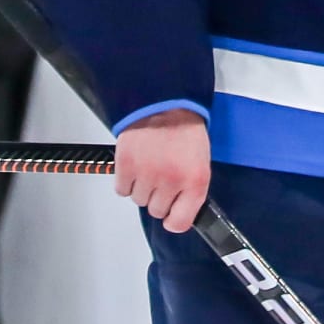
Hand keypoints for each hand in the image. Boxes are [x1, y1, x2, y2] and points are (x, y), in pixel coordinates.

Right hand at [115, 108, 210, 232]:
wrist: (164, 101)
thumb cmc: (185, 127)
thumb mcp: (201, 160)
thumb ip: (191, 188)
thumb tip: (180, 211)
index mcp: (195, 180)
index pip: (180, 223)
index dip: (174, 219)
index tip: (172, 215)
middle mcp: (172, 181)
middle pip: (157, 211)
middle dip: (158, 197)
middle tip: (162, 175)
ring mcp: (148, 175)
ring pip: (138, 200)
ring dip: (142, 187)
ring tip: (150, 164)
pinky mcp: (126, 166)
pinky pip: (122, 190)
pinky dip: (126, 180)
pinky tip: (137, 163)